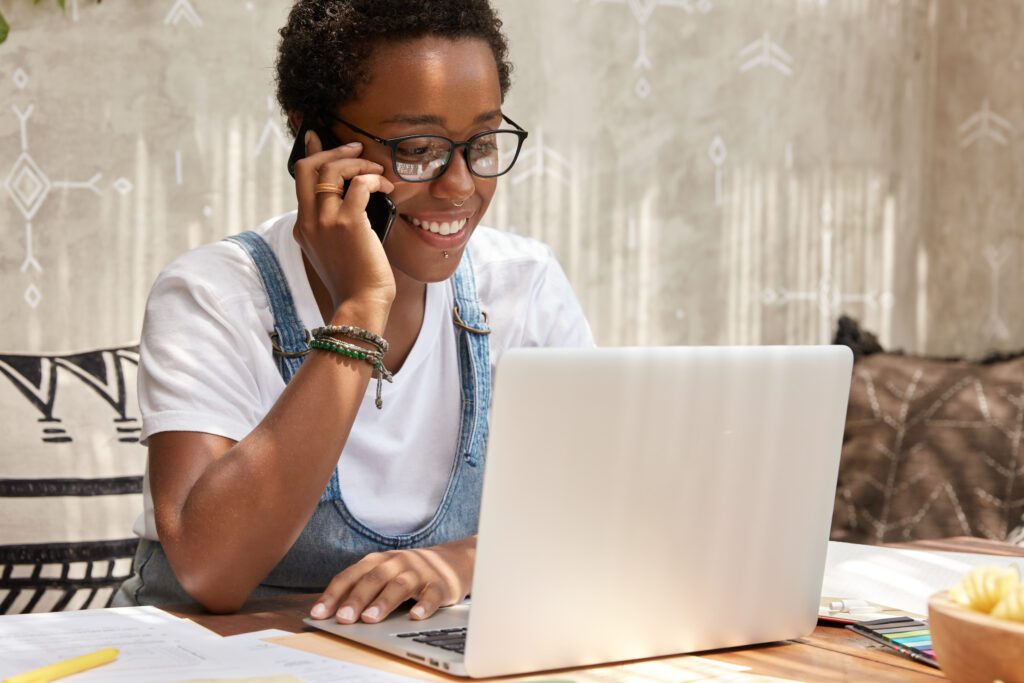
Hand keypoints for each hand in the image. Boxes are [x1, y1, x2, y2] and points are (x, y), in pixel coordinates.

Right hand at [292, 131, 397, 314]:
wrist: (360, 305)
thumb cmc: (356, 282)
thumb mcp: (335, 252)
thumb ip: (335, 228)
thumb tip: (356, 200)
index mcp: (303, 228)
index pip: (302, 181)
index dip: (312, 155)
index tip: (318, 138)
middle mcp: (308, 221)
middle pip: (307, 167)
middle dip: (332, 150)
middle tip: (356, 148)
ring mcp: (325, 221)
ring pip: (331, 170)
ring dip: (358, 162)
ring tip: (377, 170)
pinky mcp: (348, 223)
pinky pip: (359, 184)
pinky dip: (374, 179)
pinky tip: (386, 187)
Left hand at [309, 536, 475, 623]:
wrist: (452, 561)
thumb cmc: (409, 572)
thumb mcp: (384, 574)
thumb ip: (362, 589)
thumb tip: (334, 614)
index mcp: (378, 561)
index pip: (351, 576)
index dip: (333, 594)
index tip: (319, 613)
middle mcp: (397, 563)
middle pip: (374, 579)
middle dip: (356, 599)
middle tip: (343, 618)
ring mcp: (419, 572)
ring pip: (399, 585)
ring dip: (384, 602)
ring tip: (370, 618)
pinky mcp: (440, 584)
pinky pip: (431, 595)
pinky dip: (424, 605)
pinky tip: (415, 616)